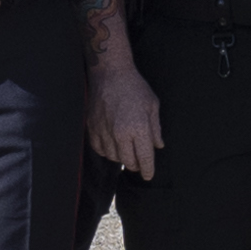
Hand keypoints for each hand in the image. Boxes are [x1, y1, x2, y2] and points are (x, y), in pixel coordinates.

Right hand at [87, 12, 164, 174]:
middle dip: (136, 165)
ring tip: (127, 151)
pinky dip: (107, 151)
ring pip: (113, 157)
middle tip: (139, 163)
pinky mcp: (92, 127)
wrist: (110, 73)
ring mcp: (104, 131)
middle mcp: (120, 133)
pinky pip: (99, 149)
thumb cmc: (135, 87)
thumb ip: (156, 129)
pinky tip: (113, 146)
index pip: (144, 158)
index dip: (148, 170)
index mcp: (138, 128)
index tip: (148, 175)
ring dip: (121, 158)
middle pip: (128, 162)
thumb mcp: (152, 105)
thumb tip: (158, 146)